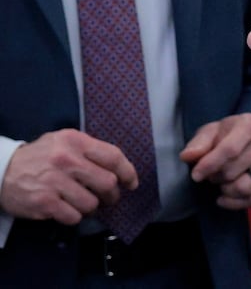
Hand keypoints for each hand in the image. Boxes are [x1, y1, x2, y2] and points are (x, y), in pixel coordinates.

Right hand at [0, 130, 136, 223]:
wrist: (1, 171)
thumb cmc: (39, 157)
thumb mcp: (63, 142)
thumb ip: (89, 150)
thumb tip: (119, 167)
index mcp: (75, 141)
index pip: (113, 156)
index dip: (128, 172)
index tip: (131, 183)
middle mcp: (66, 159)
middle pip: (107, 183)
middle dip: (112, 195)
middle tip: (108, 198)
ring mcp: (54, 181)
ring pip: (92, 203)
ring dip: (91, 207)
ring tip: (82, 203)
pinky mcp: (44, 202)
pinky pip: (74, 216)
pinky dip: (74, 216)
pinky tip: (66, 209)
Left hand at [179, 114, 250, 209]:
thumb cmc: (234, 135)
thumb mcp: (213, 131)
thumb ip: (199, 143)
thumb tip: (187, 156)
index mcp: (250, 126)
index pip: (228, 150)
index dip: (209, 166)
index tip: (196, 175)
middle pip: (233, 172)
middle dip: (216, 178)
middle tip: (213, 174)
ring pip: (245, 188)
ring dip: (226, 191)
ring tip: (223, 183)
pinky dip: (237, 203)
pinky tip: (227, 197)